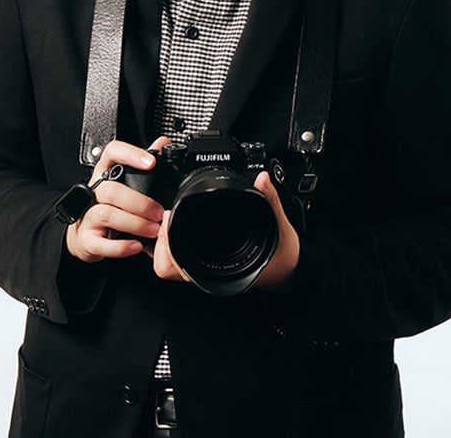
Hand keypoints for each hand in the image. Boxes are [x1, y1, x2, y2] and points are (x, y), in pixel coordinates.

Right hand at [64, 138, 167, 263]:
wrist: (85, 234)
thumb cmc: (109, 205)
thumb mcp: (125, 181)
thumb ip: (144, 162)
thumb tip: (163, 143)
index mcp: (104, 172)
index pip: (112, 153)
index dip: (131, 154)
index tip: (151, 162)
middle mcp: (93, 191)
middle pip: (111, 190)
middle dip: (139, 202)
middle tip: (159, 213)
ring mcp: (87, 215)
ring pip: (106, 213)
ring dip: (134, 223)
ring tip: (153, 230)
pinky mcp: (86, 238)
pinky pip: (100, 243)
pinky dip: (121, 247)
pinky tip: (136, 246)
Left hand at [151, 167, 300, 290]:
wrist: (290, 271)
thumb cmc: (282, 257)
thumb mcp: (279, 226)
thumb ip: (270, 200)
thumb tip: (262, 178)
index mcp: (217, 267)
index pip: (175, 264)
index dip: (166, 242)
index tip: (169, 217)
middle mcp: (205, 270)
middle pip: (164, 265)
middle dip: (159, 240)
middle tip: (165, 214)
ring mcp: (203, 267)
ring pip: (168, 262)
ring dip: (163, 242)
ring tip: (169, 217)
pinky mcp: (205, 260)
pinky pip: (180, 255)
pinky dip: (172, 241)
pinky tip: (176, 223)